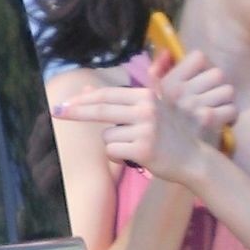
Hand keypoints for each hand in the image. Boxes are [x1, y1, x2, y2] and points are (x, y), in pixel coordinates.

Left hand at [52, 49, 235, 185]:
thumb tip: (86, 90)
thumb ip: (119, 100)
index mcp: (146, 96)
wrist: (193, 159)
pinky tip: (136, 157)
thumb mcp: (148, 111)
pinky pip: (113, 152)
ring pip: (107, 136)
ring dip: (113, 144)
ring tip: (135, 147)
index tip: (65, 103)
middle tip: (56, 112)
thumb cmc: (168, 136)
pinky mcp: (143, 149)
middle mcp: (146, 109)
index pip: (107, 95)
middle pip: (101, 109)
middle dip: (76, 112)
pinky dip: (118, 156)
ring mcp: (145, 129)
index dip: (83, 99)